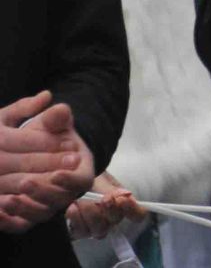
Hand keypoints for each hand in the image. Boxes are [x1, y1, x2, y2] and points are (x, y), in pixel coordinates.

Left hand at [0, 95, 93, 232]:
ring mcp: (47, 205)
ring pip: (40, 214)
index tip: (55, 174)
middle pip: (59, 199)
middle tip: (24, 182)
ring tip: (7, 199)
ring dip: (25, 208)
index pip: (81, 180)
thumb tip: (60, 109)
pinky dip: (10, 222)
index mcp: (80, 170)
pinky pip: (20, 225)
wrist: (41, 151)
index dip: (69, 179)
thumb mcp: (52, 123)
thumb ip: (56, 117)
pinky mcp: (28, 216)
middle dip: (41, 192)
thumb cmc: (49, 135)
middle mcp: (67, 192)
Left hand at [65, 172, 142, 239]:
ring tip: (81, 201)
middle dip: (110, 209)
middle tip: (104, 198)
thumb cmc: (90, 181)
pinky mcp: (79, 232)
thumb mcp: (102, 181)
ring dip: (92, 215)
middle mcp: (111, 220)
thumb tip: (126, 195)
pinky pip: (81, 232)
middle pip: (116, 221)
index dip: (133, 210)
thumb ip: (112, 190)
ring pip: (100, 230)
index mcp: (122, 206)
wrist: (69, 185)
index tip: (122, 199)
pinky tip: (71, 208)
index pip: (138, 215)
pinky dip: (76, 219)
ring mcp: (95, 228)